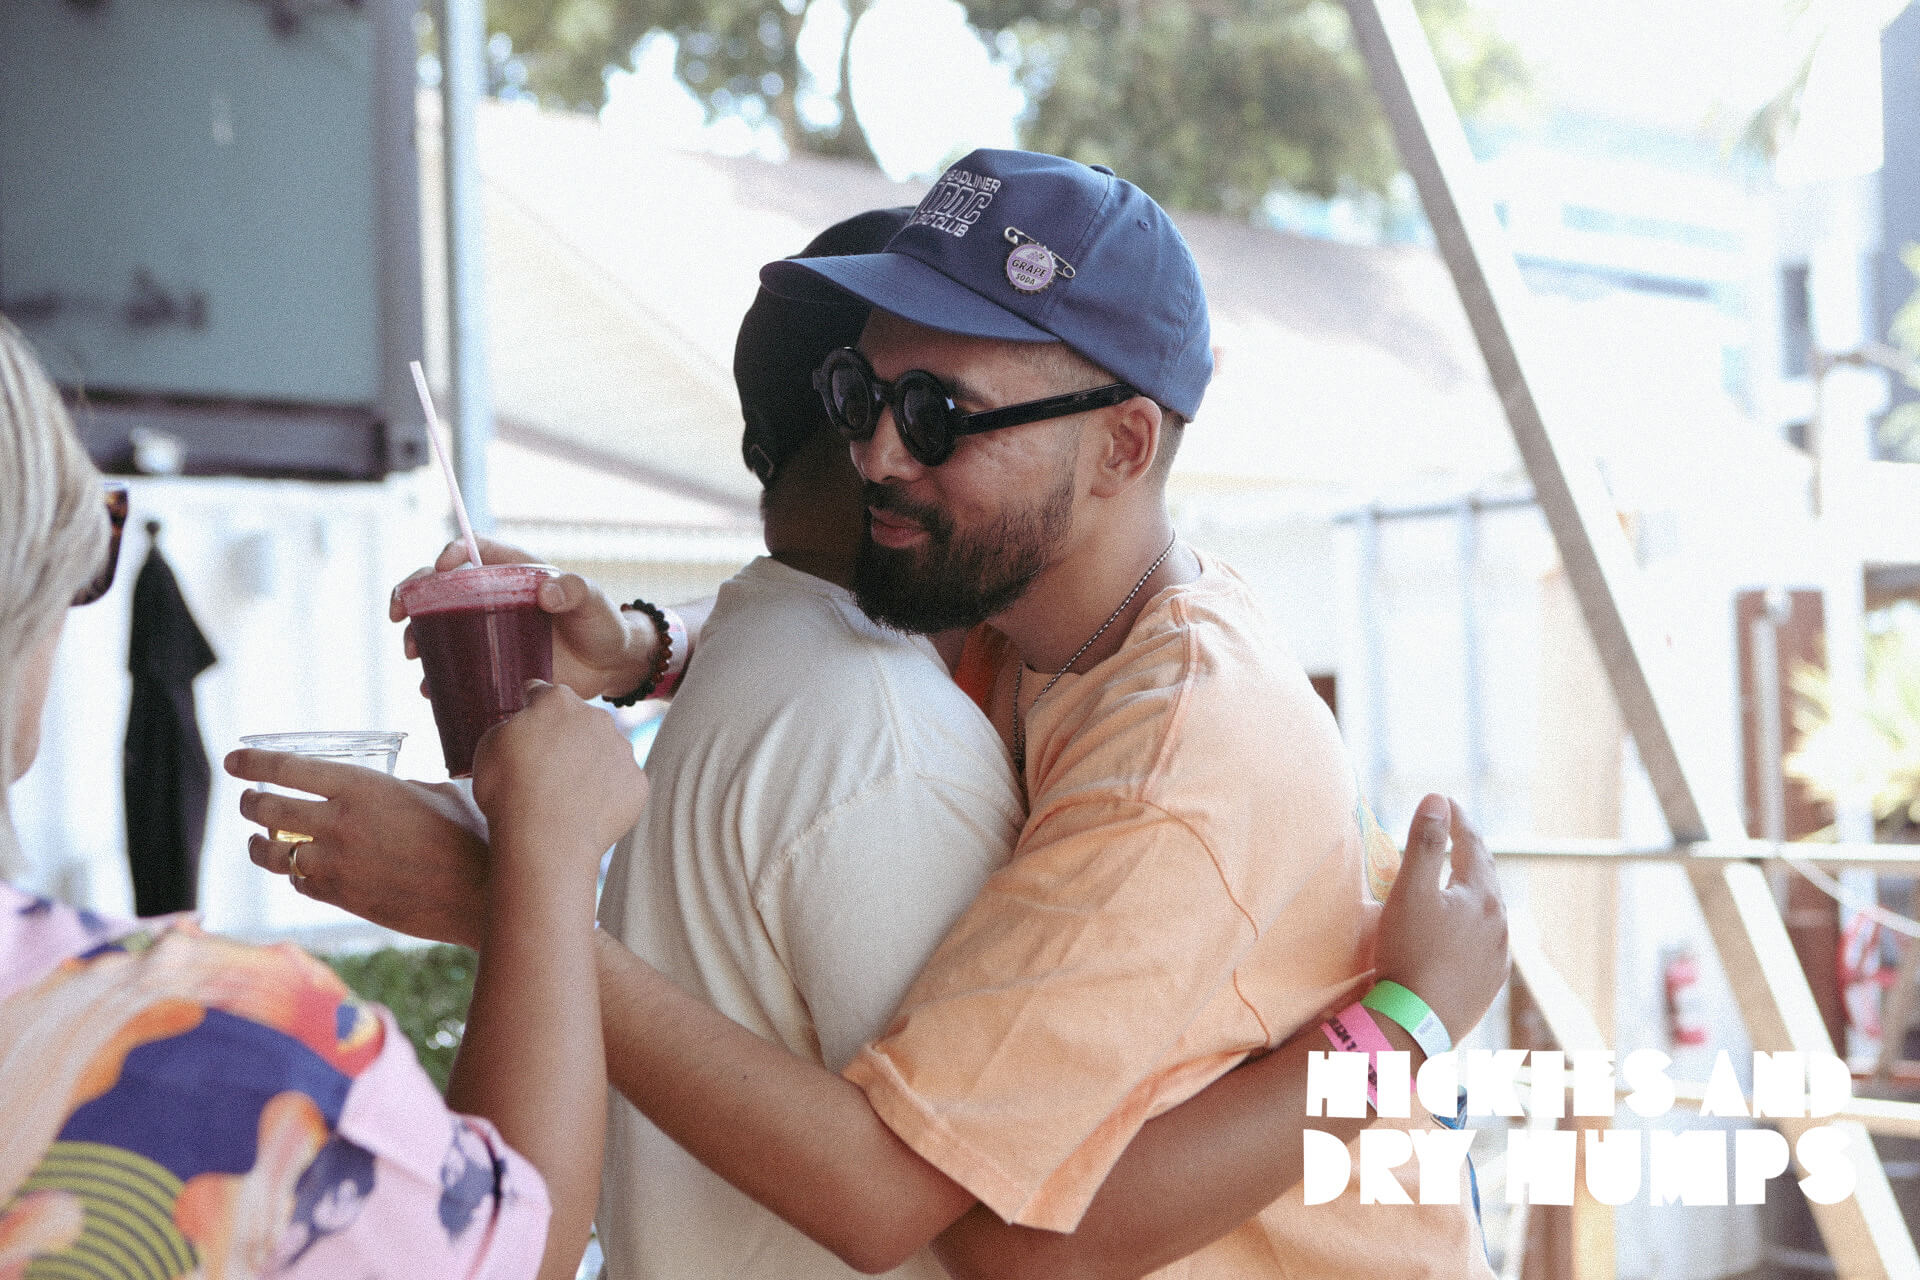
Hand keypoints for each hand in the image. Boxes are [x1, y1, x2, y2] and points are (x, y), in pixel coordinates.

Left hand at [226, 750, 490, 947]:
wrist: (478, 891)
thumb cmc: (468, 834)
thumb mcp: (434, 792)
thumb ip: (401, 788)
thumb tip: (389, 791)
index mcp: (361, 786)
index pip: (287, 769)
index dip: (254, 762)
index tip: (233, 760)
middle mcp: (339, 823)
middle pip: (268, 810)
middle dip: (251, 803)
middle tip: (249, 801)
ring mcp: (337, 863)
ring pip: (273, 853)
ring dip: (259, 844)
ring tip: (258, 840)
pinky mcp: (342, 897)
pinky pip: (300, 883)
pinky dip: (294, 874)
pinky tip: (298, 870)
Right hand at [390, 536, 651, 701]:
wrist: (609, 665)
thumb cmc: (602, 624)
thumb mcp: (592, 602)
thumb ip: (575, 591)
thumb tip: (548, 592)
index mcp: (514, 572)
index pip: (474, 549)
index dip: (452, 552)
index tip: (440, 567)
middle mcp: (492, 598)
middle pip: (440, 587)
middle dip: (412, 595)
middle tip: (399, 614)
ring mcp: (487, 632)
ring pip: (438, 627)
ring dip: (417, 636)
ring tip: (414, 653)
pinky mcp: (490, 664)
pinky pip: (454, 667)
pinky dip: (436, 677)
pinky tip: (429, 688)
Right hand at [469, 681, 647, 871]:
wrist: (546, 840)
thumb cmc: (509, 791)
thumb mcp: (489, 745)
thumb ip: (512, 724)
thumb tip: (525, 725)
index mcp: (558, 701)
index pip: (543, 694)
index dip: (531, 709)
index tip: (527, 725)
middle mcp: (597, 717)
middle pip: (579, 721)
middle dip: (564, 738)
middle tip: (544, 769)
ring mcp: (622, 750)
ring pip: (603, 751)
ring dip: (589, 764)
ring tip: (565, 796)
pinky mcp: (637, 782)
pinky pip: (620, 783)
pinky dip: (606, 793)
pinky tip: (585, 811)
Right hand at [1373, 794, 1507, 1045]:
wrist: (1417, 1024)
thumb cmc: (1409, 954)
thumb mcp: (1409, 891)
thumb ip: (1423, 842)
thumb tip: (1437, 797)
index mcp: (1482, 895)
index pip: (1472, 844)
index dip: (1457, 819)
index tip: (1446, 800)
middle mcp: (1500, 923)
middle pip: (1485, 876)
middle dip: (1469, 851)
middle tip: (1454, 833)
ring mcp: (1498, 956)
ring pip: (1488, 910)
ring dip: (1472, 889)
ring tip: (1455, 879)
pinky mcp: (1489, 983)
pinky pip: (1486, 940)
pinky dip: (1473, 923)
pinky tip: (1461, 930)